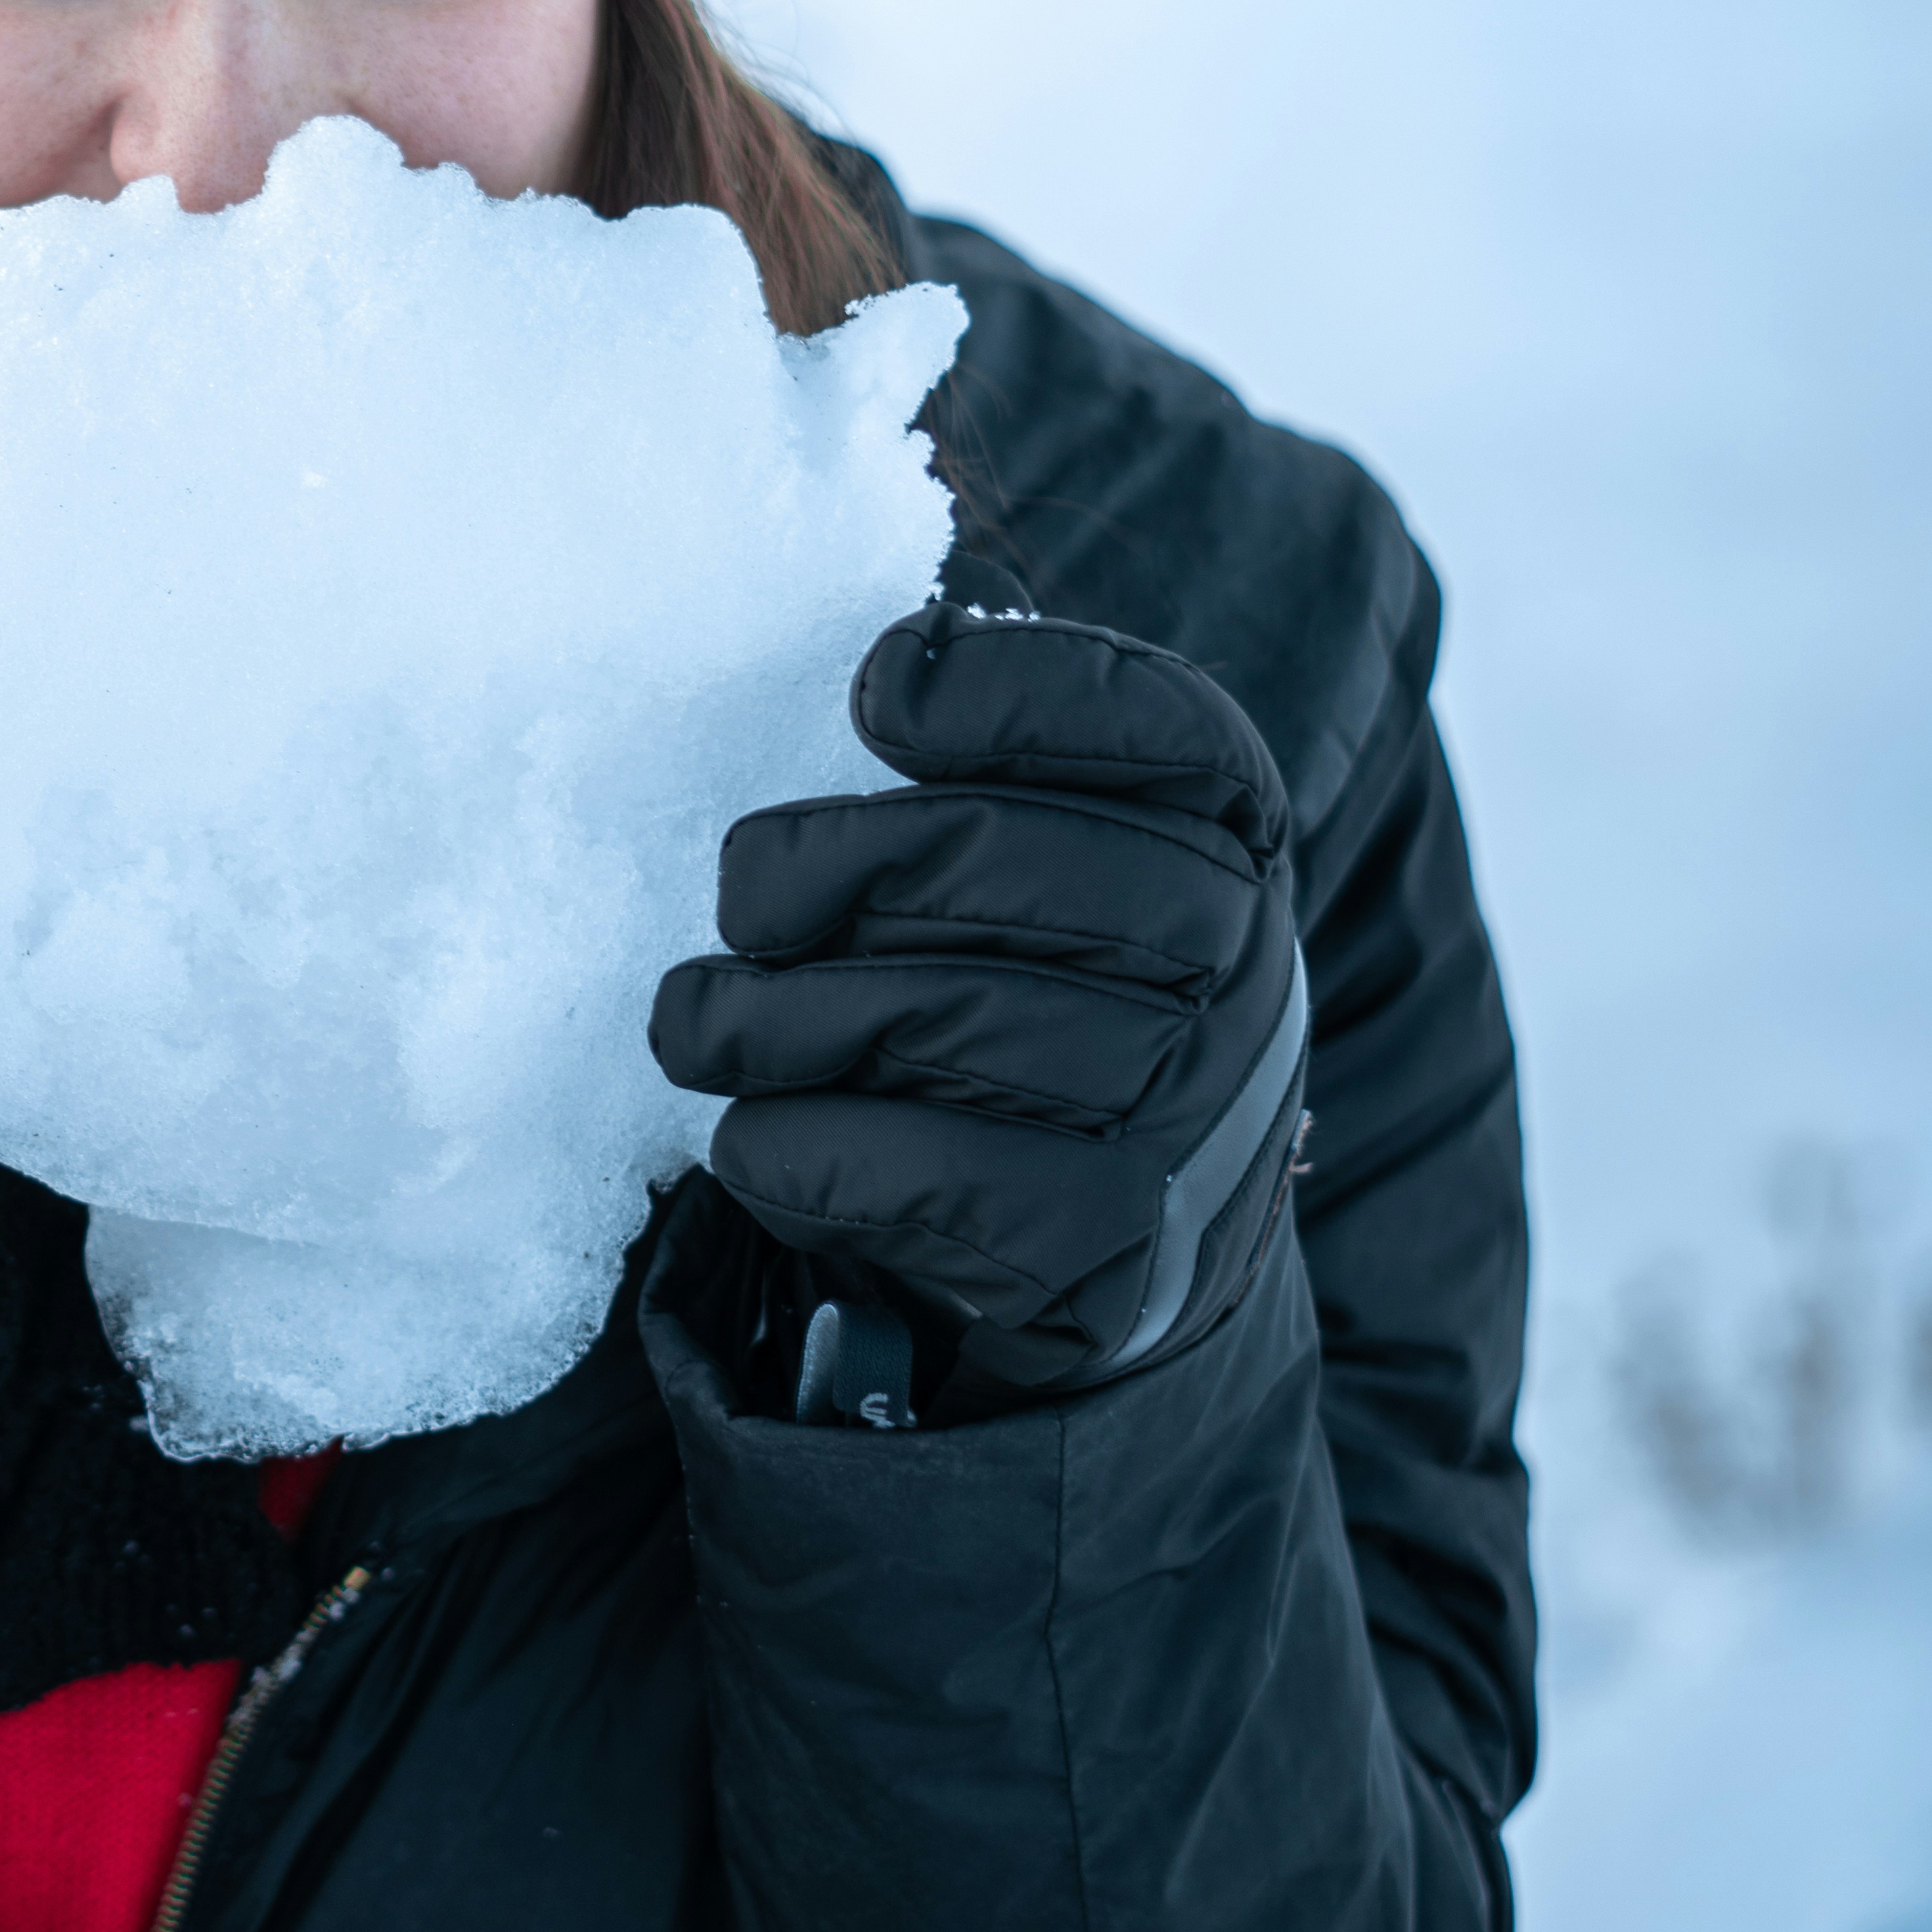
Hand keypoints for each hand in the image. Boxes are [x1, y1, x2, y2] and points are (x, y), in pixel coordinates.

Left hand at [649, 610, 1307, 1411]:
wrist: (1102, 1282)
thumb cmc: (1020, 1022)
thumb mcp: (1036, 883)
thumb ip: (969, 776)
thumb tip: (881, 648)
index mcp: (1230, 841)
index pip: (1155, 721)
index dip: (1010, 689)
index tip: (881, 689)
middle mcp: (1243, 965)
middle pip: (1009, 855)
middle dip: (830, 861)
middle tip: (737, 892)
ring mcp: (1196, 1114)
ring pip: (952, 1014)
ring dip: (775, 1019)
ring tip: (689, 1024)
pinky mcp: (1125, 1255)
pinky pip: (940, 1175)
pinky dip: (810, 1151)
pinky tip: (747, 1142)